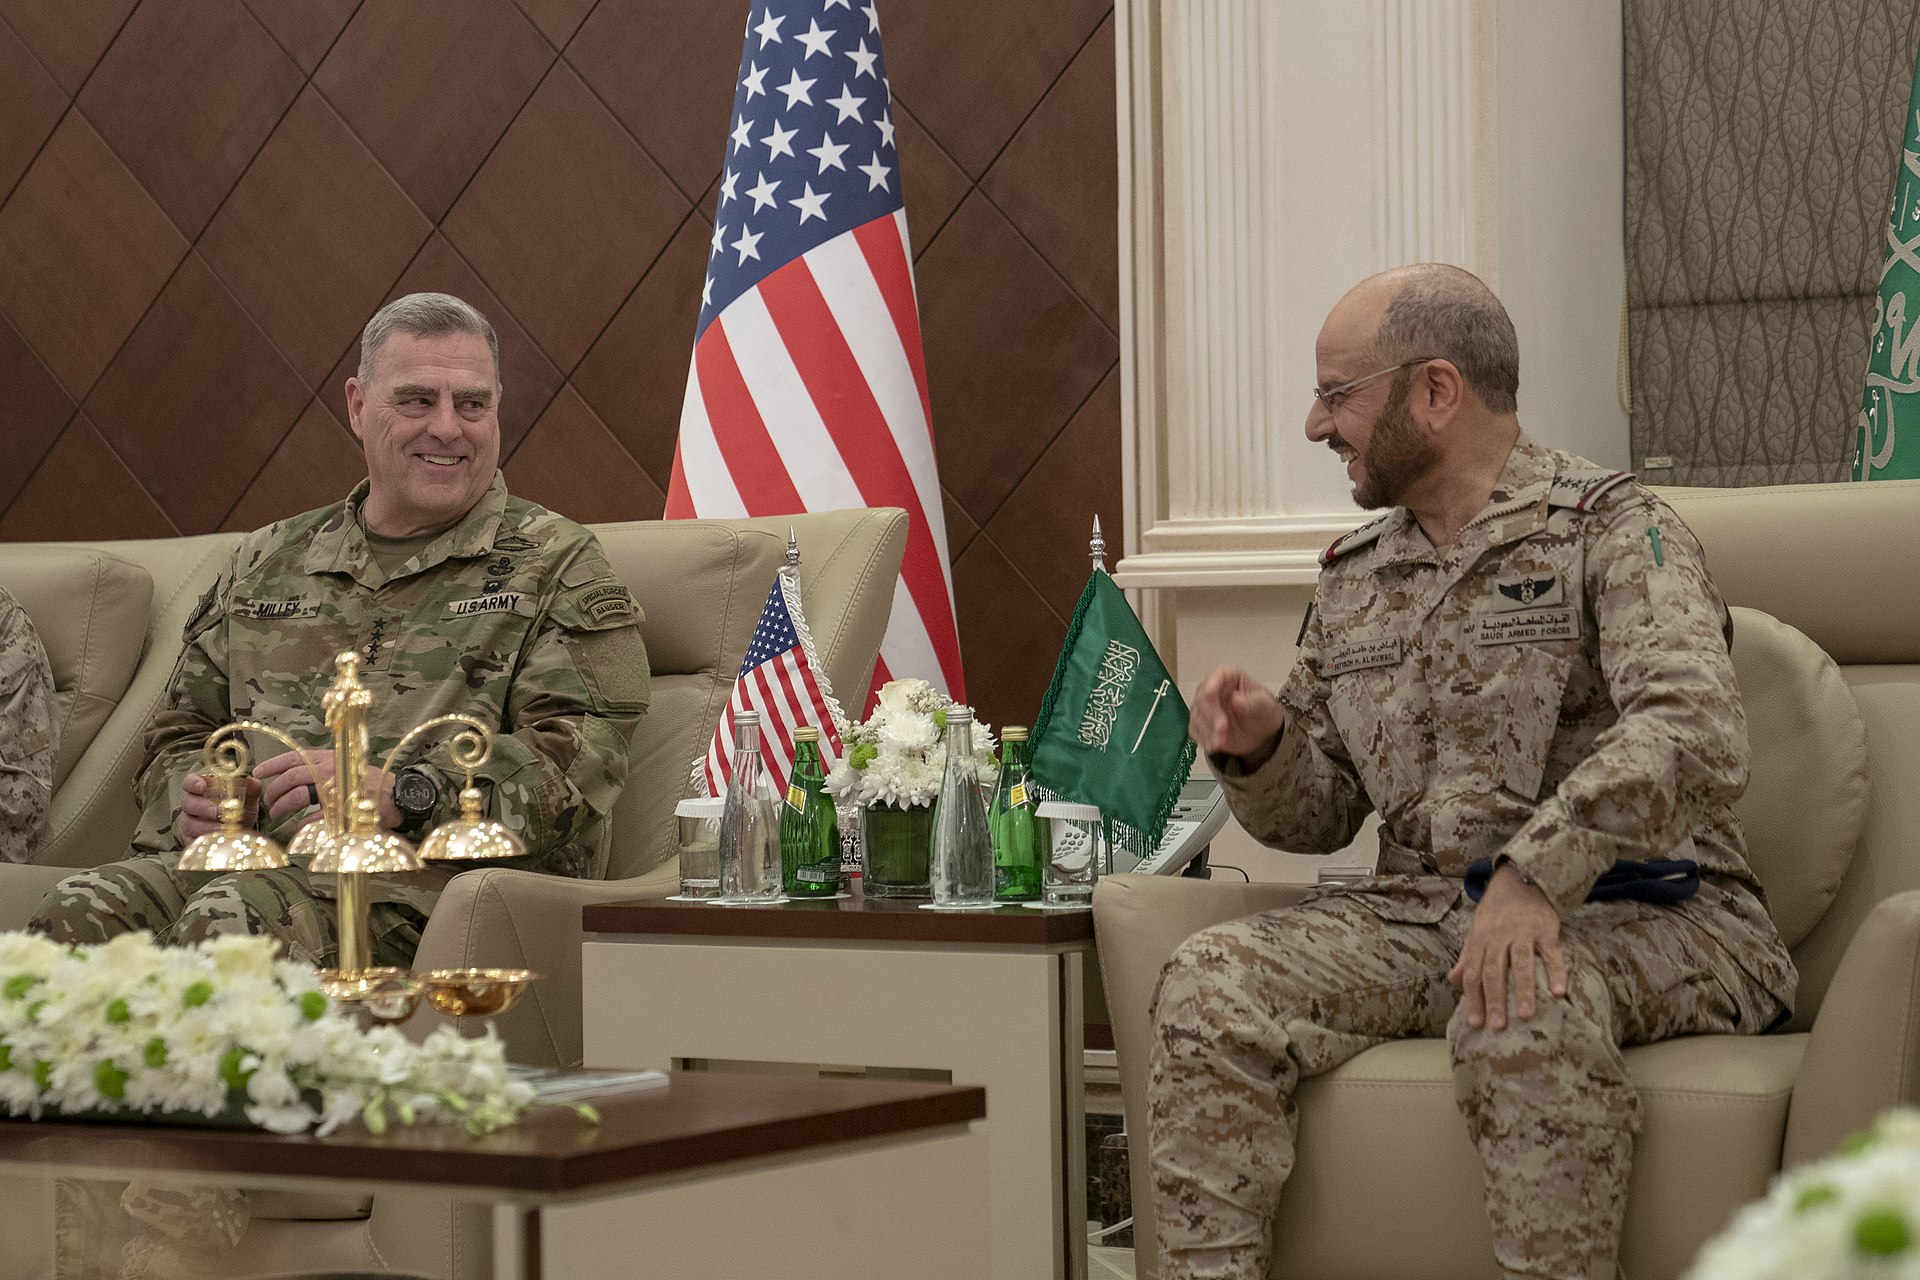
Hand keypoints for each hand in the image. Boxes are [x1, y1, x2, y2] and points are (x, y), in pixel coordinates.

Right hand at [176, 772, 260, 843]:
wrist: (237, 836)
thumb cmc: (238, 814)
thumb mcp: (247, 802)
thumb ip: (250, 791)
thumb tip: (253, 781)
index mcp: (202, 790)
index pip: (190, 782)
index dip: (193, 782)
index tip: (202, 786)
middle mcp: (192, 805)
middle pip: (188, 802)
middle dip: (202, 807)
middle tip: (216, 811)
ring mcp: (189, 822)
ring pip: (189, 822)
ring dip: (205, 825)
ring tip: (221, 827)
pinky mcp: (190, 838)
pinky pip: (191, 838)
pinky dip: (204, 837)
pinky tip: (217, 837)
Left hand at [253, 750, 400, 830]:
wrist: (396, 795)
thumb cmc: (369, 782)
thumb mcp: (344, 766)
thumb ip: (322, 768)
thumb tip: (297, 775)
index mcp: (329, 758)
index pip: (294, 757)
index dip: (273, 764)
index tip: (258, 772)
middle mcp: (329, 770)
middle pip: (291, 778)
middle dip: (275, 790)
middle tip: (268, 801)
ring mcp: (334, 790)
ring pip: (298, 796)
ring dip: (283, 806)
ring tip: (276, 813)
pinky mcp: (340, 809)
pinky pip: (313, 817)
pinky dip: (302, 823)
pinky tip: (297, 826)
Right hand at [1189, 666, 1286, 758]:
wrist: (1261, 733)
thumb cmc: (1263, 711)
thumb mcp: (1265, 705)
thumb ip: (1252, 702)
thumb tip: (1235, 699)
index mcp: (1230, 677)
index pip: (1218, 675)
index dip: (1212, 683)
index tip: (1210, 693)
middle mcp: (1213, 689)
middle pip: (1202, 697)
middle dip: (1210, 714)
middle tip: (1222, 728)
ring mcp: (1204, 707)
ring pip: (1196, 715)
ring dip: (1207, 730)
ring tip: (1220, 742)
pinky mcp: (1201, 724)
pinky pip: (1195, 730)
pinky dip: (1202, 739)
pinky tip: (1213, 746)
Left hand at [1447, 864, 1567, 1029]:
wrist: (1519, 881)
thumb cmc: (1496, 913)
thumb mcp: (1476, 931)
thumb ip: (1466, 956)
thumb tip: (1452, 979)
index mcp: (1480, 940)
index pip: (1473, 972)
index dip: (1473, 998)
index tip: (1475, 1023)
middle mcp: (1499, 937)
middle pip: (1494, 970)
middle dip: (1494, 999)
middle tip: (1497, 1025)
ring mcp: (1523, 933)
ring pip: (1521, 963)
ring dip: (1523, 990)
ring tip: (1525, 1015)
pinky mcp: (1546, 930)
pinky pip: (1551, 954)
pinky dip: (1556, 972)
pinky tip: (1558, 992)